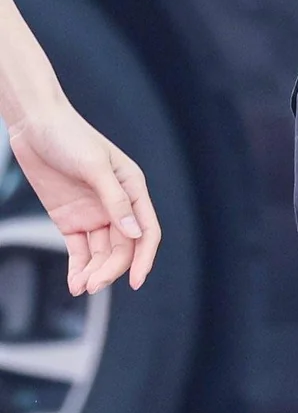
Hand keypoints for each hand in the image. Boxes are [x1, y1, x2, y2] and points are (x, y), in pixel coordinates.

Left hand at [7, 98, 161, 294]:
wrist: (35, 126)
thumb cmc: (69, 137)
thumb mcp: (94, 166)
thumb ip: (115, 200)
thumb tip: (135, 232)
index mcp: (131, 187)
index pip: (147, 229)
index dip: (145, 257)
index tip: (136, 281)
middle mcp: (116, 204)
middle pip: (123, 247)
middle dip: (111, 269)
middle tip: (93, 286)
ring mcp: (93, 213)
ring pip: (102, 253)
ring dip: (95, 272)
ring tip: (81, 287)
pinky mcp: (71, 220)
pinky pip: (80, 251)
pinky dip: (78, 269)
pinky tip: (74, 283)